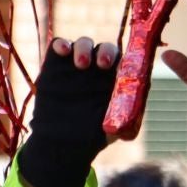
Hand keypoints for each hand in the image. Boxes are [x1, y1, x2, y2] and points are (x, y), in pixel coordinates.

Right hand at [15, 36, 120, 186]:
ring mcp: (77, 63)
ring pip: (84, 44)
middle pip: (105, 49)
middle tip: (101, 64)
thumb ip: (121, 118)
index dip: (123, 62)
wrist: (62, 141)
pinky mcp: (57, 64)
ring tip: (80, 64)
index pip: (123, 61)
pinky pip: (60, 46)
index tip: (118, 69)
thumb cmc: (92, 135)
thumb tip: (129, 115)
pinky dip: (61, 44)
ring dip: (84, 48)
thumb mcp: (111, 130)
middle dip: (105, 52)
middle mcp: (98, 67)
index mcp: (115, 79)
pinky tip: (62, 50)